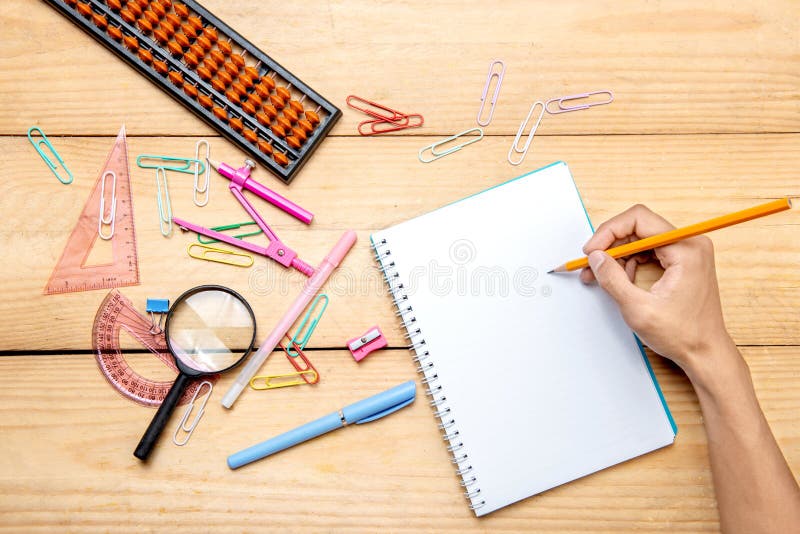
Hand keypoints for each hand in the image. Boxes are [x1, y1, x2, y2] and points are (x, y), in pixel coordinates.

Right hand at [581, 204, 737, 379]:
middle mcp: (689, 244)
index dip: (609, 232)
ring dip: (617, 254)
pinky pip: (648, 251)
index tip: (592, 250)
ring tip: (600, 274)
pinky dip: (629, 262)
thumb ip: (613, 279)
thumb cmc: (684, 334)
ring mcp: (687, 252)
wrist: (705, 352)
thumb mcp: (638, 309)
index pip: (639, 219)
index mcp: (686, 249)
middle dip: (610, 244)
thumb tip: (595, 258)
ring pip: (641, 239)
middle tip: (591, 263)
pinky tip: (619, 278)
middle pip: (638, 227)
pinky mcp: (682, 262)